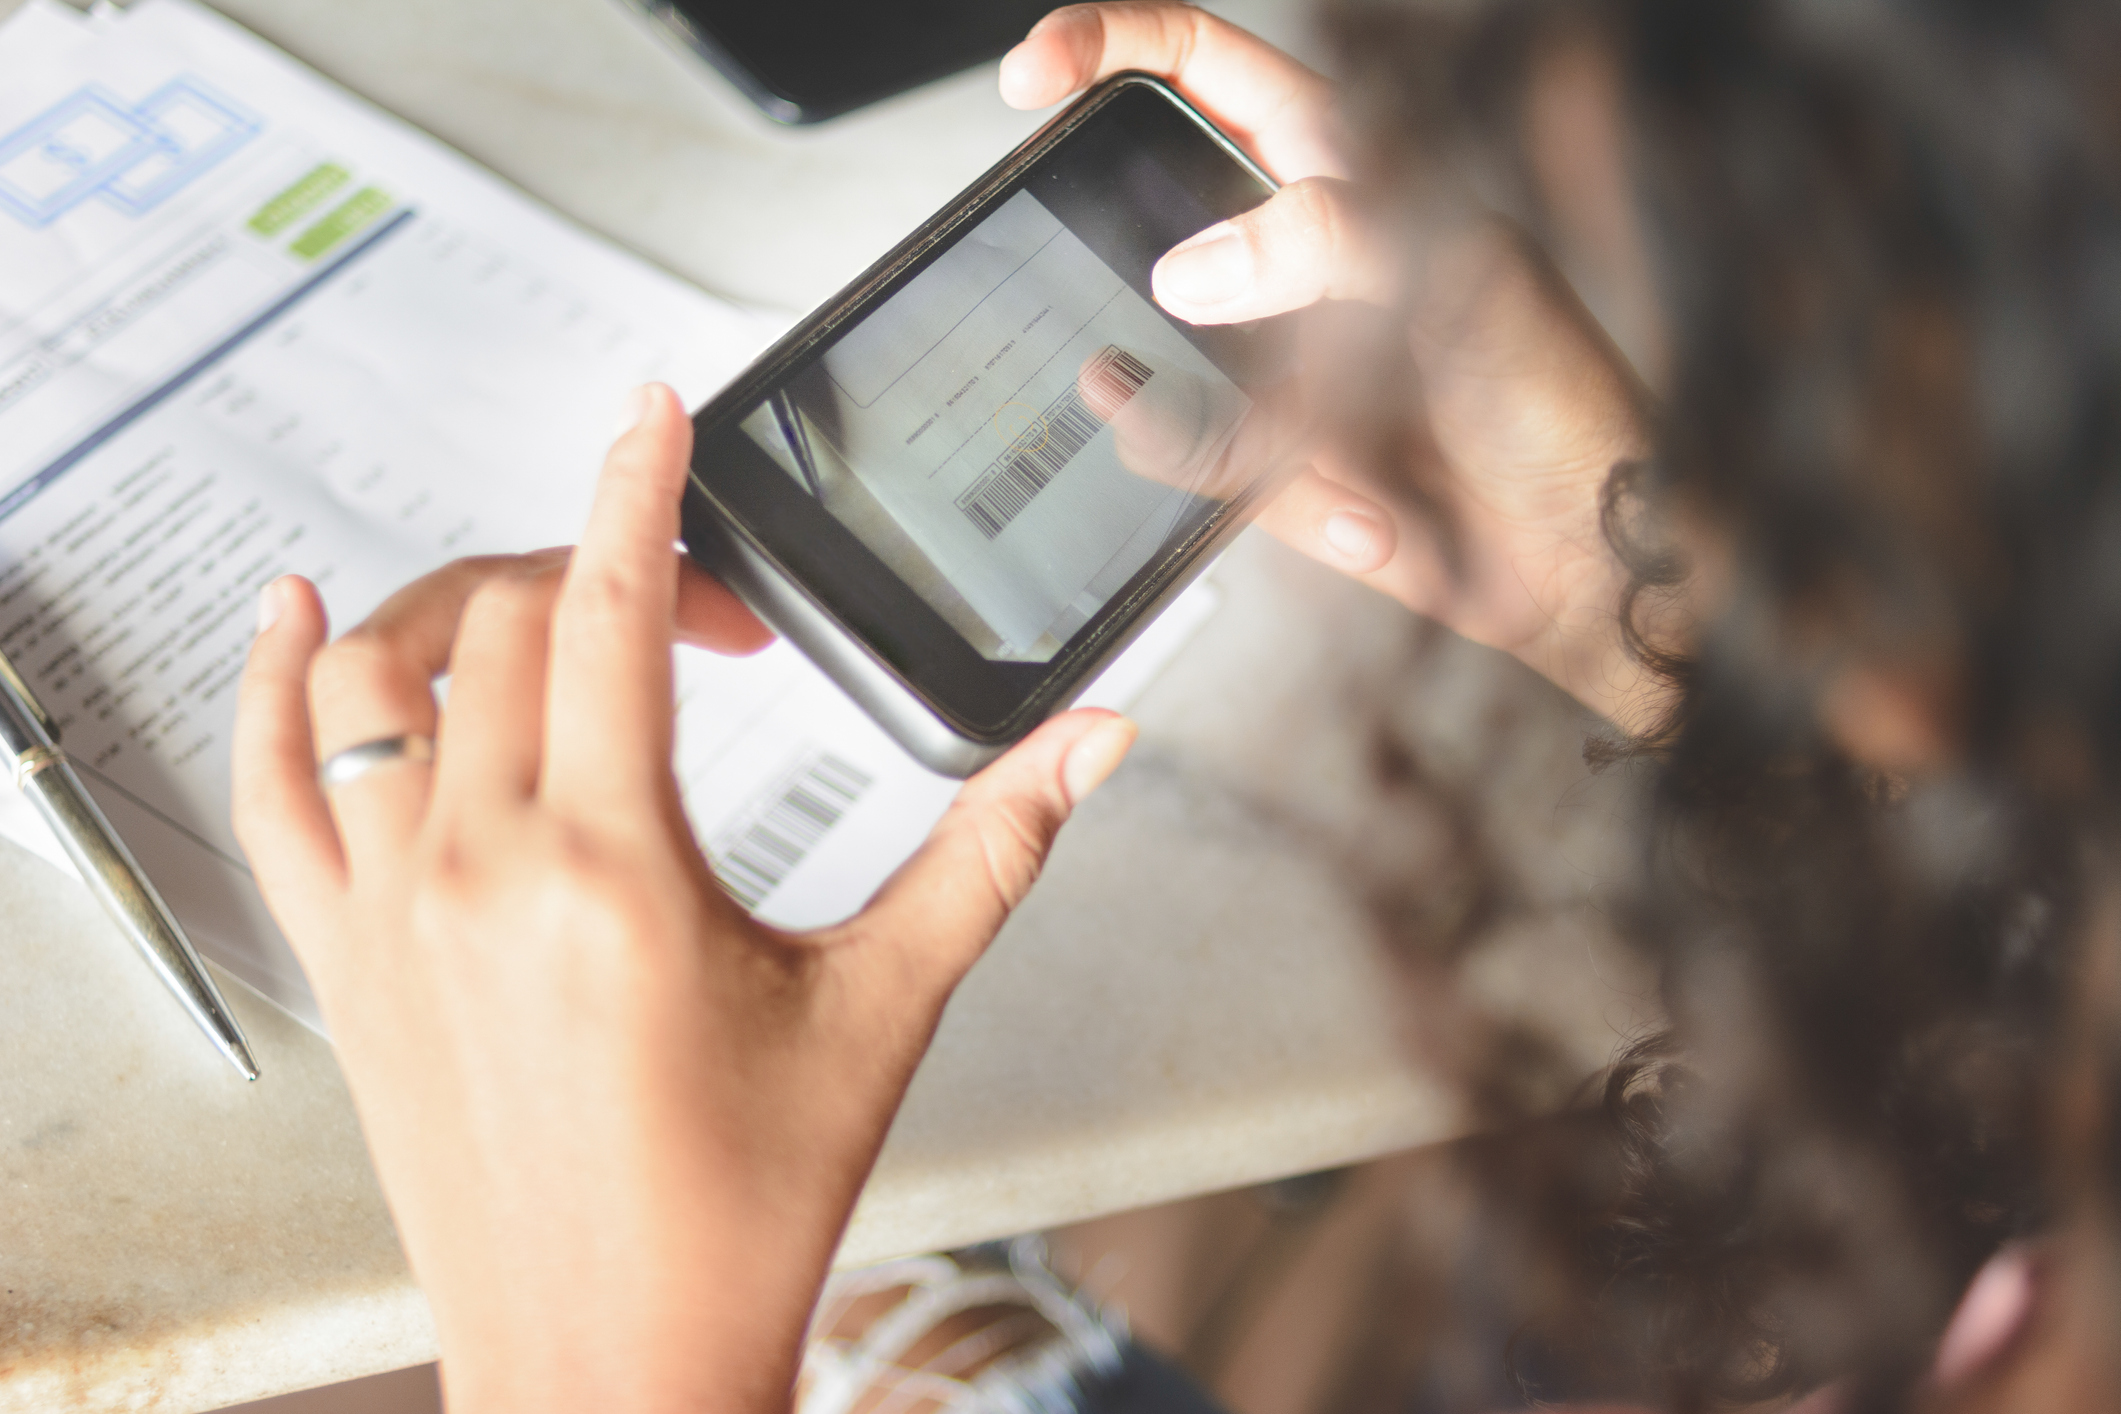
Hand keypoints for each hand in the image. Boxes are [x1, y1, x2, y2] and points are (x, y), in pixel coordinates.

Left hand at [231, 384, 1136, 1412]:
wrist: (610, 1358)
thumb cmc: (736, 1211)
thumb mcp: (883, 1011)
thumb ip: (991, 851)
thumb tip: (1088, 747)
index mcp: (615, 871)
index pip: (617, 608)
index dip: (643, 485)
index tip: (653, 412)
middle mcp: (479, 873)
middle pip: (511, 619)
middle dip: (612, 564)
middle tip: (704, 607)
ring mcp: (388, 913)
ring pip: (377, 672)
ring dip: (461, 599)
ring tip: (543, 595)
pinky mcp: (342, 960)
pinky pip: (269, 784)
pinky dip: (273, 681)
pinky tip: (299, 617)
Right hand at [1003, 4, 1670, 730]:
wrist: (1580, 559)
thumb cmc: (1558, 398)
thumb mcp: (1458, 275)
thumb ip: (1325, 237)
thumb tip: (1189, 268)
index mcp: (1345, 170)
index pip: (1205, 69)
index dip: (1110, 47)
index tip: (1032, 75)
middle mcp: (1291, 260)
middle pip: (1150, 229)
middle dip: (1134, 279)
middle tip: (1203, 341)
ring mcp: (1267, 363)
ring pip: (1162, 370)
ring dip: (1241, 431)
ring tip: (1333, 459)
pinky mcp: (1262, 458)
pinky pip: (1204, 466)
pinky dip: (1292, 494)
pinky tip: (1368, 507)